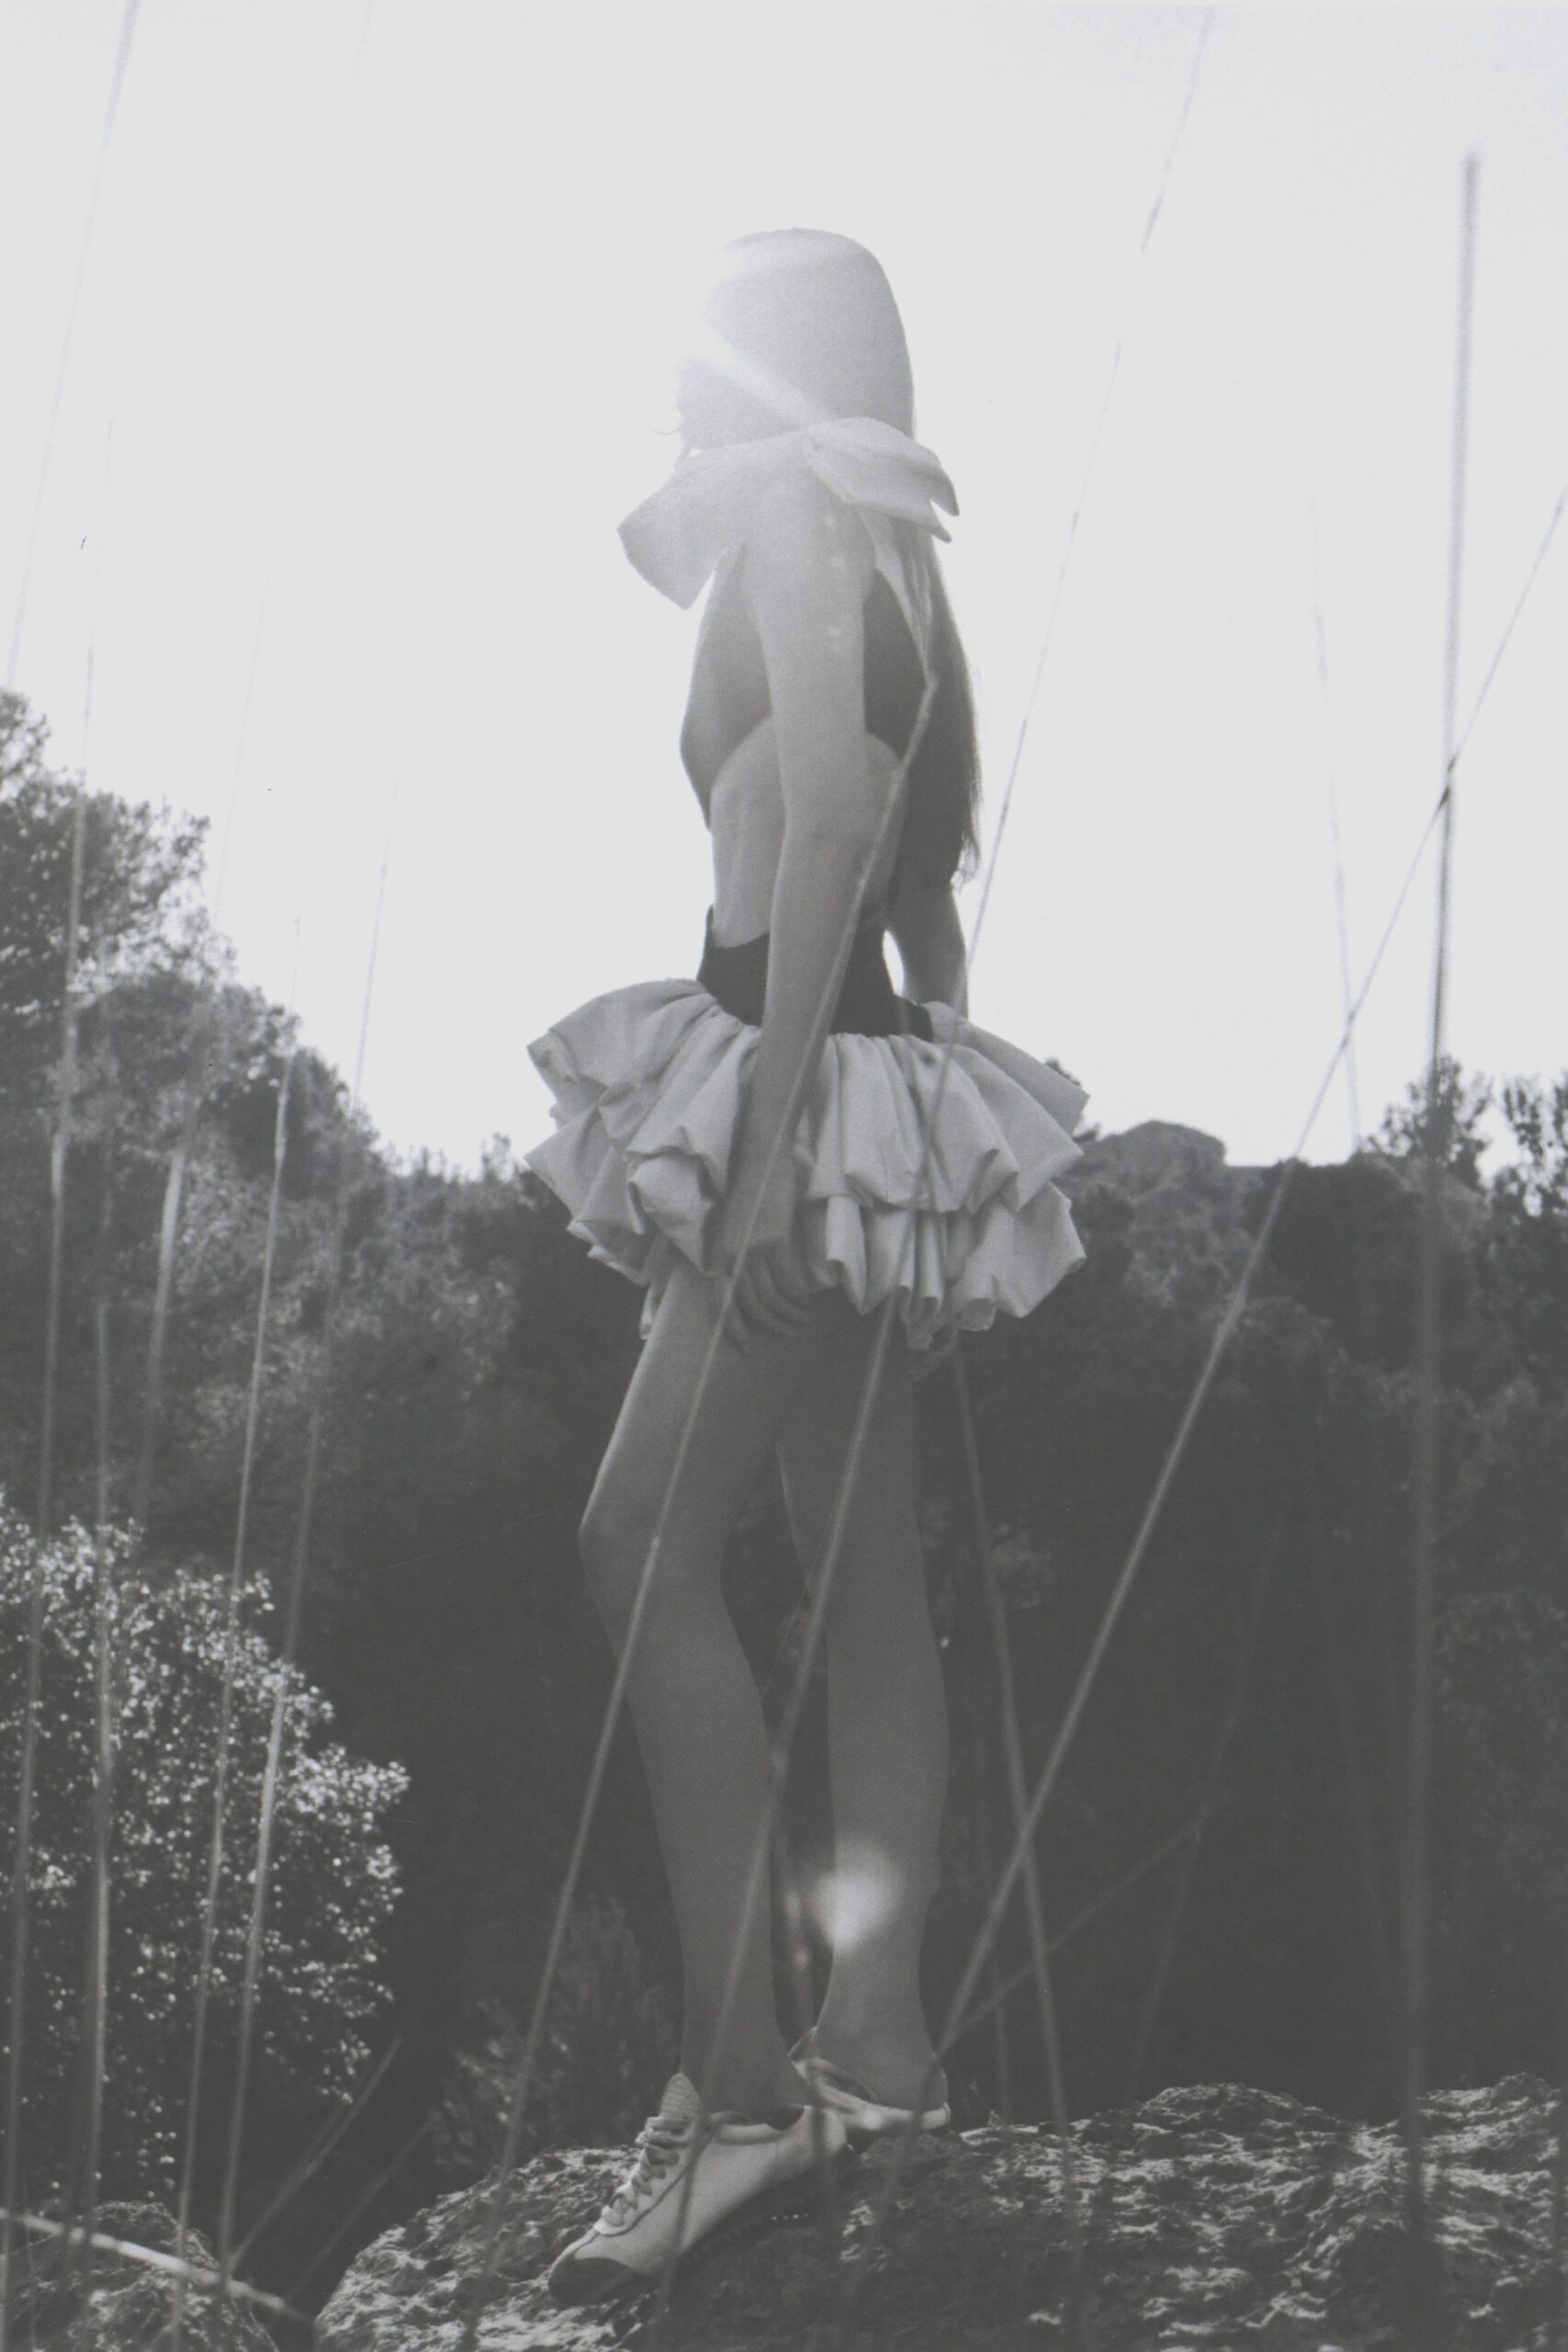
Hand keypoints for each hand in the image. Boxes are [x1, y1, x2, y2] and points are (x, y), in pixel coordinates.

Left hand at [711, 1146, 811, 1345]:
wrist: (760, 1161)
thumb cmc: (749, 1193)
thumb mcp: (735, 1229)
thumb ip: (738, 1256)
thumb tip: (753, 1287)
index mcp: (718, 1253)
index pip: (721, 1301)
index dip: (733, 1328)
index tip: (747, 1349)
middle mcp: (732, 1255)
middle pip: (751, 1305)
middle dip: (771, 1325)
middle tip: (790, 1332)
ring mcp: (752, 1249)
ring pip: (771, 1298)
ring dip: (788, 1314)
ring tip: (801, 1319)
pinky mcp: (775, 1241)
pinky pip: (788, 1281)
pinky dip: (797, 1295)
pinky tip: (805, 1298)